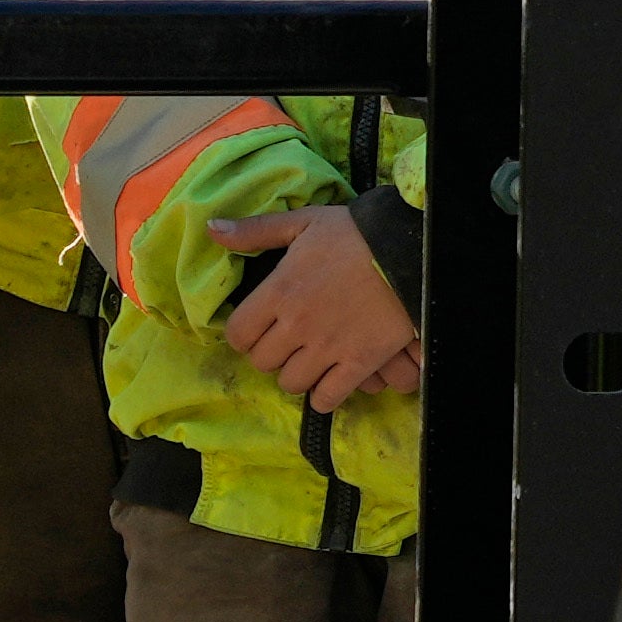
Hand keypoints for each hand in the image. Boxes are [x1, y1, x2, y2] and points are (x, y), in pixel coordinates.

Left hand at [221, 205, 422, 410]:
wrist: (409, 250)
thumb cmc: (354, 234)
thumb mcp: (303, 222)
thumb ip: (255, 230)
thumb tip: (211, 229)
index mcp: (278, 291)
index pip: (238, 334)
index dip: (244, 335)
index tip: (257, 329)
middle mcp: (296, 325)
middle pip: (262, 362)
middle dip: (271, 353)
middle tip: (287, 341)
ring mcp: (327, 348)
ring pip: (291, 383)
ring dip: (296, 373)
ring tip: (309, 359)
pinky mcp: (358, 364)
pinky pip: (326, 399)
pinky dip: (324, 395)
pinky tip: (330, 380)